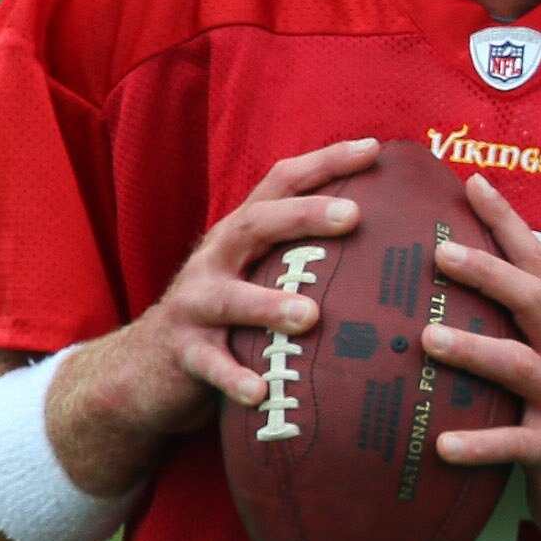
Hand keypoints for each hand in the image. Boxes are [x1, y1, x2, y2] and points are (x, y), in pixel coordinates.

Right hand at [48, 139, 379, 486]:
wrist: (145, 368)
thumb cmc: (229, 318)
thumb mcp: (260, 276)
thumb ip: (306, 257)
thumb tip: (395, 244)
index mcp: (242, 235)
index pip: (281, 183)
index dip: (324, 162)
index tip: (374, 149)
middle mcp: (215, 259)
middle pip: (256, 225)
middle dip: (304, 216)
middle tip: (353, 216)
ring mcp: (194, 305)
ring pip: (230, 300)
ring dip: (268, 305)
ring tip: (310, 316)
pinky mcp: (183, 352)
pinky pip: (209, 365)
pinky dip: (234, 378)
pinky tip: (260, 391)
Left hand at [421, 174, 540, 540]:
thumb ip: (512, 339)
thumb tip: (443, 303)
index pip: (537, 265)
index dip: (507, 223)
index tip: (471, 182)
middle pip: (533, 302)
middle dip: (489, 272)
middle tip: (440, 252)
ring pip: (523, 368)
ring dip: (475, 351)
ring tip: (427, 340)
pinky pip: (518, 445)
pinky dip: (480, 444)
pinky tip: (441, 445)